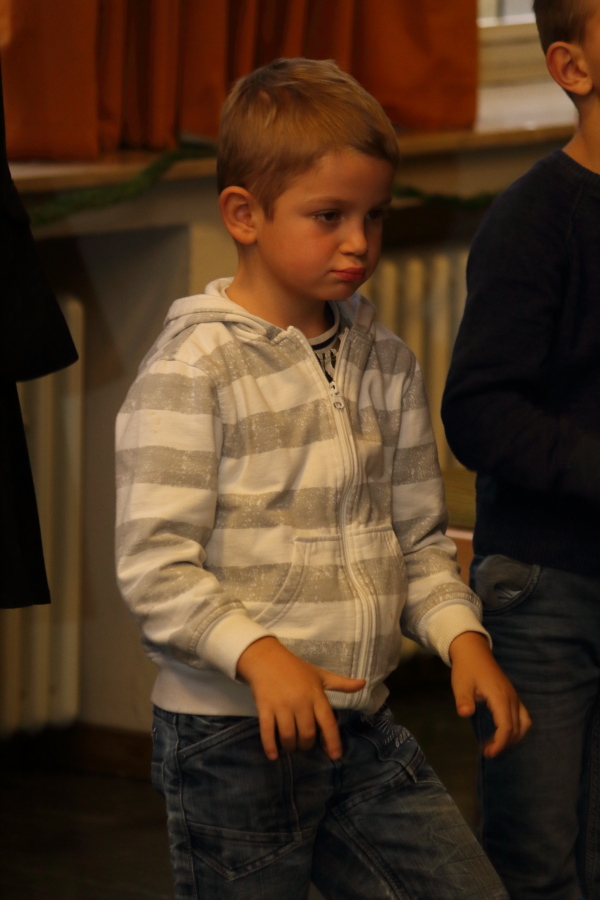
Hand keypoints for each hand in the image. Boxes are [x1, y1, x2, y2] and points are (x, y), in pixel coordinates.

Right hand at [236, 637, 365, 760]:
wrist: (266, 657)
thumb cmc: (295, 668)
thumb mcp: (320, 674)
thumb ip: (341, 684)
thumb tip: (363, 684)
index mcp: (316, 695)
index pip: (328, 722)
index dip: (333, 741)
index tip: (335, 756)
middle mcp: (300, 702)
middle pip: (307, 734)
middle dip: (307, 745)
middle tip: (305, 745)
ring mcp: (281, 706)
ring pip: (289, 736)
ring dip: (291, 747)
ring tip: (291, 747)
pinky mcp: (265, 708)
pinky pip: (268, 732)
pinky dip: (270, 746)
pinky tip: (273, 755)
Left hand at [449, 631, 530, 757]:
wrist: (474, 651)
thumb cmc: (466, 668)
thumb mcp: (460, 684)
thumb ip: (463, 699)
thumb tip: (464, 713)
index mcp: (500, 696)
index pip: (506, 726)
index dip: (500, 743)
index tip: (488, 753)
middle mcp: (511, 698)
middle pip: (517, 728)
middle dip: (505, 743)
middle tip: (488, 751)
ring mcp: (514, 696)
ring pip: (524, 723)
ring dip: (514, 737)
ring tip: (497, 744)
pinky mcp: (513, 696)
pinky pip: (522, 716)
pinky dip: (516, 728)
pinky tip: (502, 732)